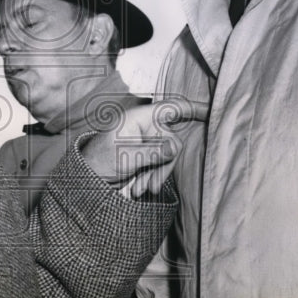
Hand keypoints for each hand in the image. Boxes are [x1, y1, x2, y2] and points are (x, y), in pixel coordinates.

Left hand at [80, 97, 207, 197]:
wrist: (86, 179)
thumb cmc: (99, 161)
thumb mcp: (126, 157)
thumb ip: (153, 152)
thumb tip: (176, 147)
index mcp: (140, 118)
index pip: (172, 108)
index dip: (193, 108)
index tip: (212, 111)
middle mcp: (145, 127)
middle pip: (172, 141)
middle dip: (164, 165)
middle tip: (150, 186)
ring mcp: (145, 141)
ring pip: (167, 156)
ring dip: (156, 175)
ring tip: (140, 189)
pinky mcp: (144, 155)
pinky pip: (159, 164)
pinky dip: (152, 177)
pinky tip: (139, 188)